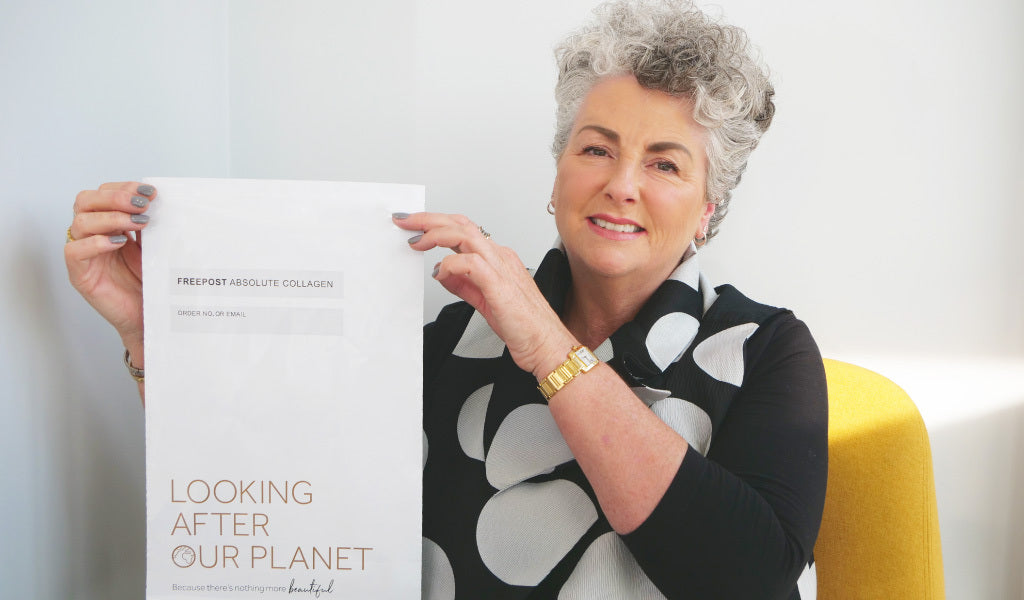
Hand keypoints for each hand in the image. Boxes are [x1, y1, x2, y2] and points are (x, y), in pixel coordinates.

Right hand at [65, 182, 154, 365]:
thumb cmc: (150, 282)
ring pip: (80, 222)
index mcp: (108, 224)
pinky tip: (118, 242)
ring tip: (138, 223)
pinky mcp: (80, 275)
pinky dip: (96, 243)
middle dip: (115, 197)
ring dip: (111, 217)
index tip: (149, 191)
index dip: (123, 188)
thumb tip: (159, 200)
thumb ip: (150, 224)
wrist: (150, 316)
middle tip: (142, 203)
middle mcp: (92, 235)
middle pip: (85, 201)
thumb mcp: (154, 246)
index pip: (103, 193)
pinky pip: (75, 251)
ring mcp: (84, 254)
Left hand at [393, 212, 575, 376]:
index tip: (414, 226)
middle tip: (405, 220)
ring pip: (465, 235)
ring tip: (415, 241)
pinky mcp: (499, 284)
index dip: (437, 223)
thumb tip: (443, 272)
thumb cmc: (524, 326)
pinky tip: (440, 274)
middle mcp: (500, 257)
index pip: (464, 229)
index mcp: (498, 258)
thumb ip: (463, 284)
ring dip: (435, 234)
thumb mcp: (483, 300)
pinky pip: (470, 263)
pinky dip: (450, 264)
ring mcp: (501, 268)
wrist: (546, 345)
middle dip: (429, 219)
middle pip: (461, 225)